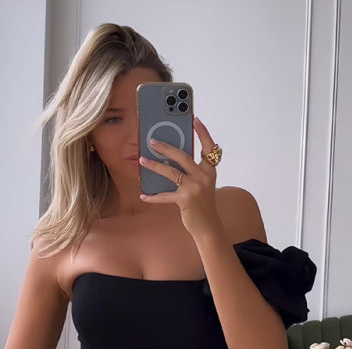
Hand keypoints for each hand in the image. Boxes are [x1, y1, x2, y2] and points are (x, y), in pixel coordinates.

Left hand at [138, 116, 220, 237]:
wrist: (208, 227)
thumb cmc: (202, 204)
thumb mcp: (202, 185)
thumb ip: (193, 172)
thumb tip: (170, 159)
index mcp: (210, 170)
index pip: (209, 147)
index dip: (203, 132)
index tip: (195, 119)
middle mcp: (204, 177)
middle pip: (183, 156)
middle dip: (166, 147)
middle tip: (152, 141)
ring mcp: (195, 188)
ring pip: (171, 172)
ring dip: (154, 166)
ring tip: (142, 160)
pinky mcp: (185, 200)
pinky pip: (165, 195)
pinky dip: (153, 196)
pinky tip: (143, 195)